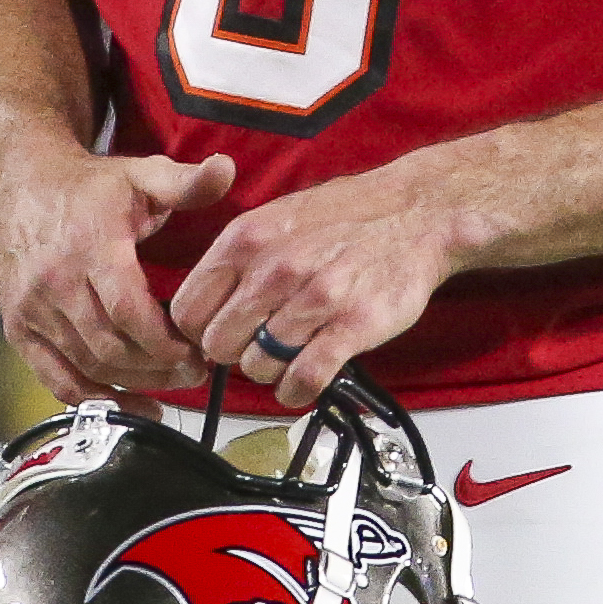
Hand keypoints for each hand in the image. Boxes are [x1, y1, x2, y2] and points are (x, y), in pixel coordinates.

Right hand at [0, 140, 234, 403]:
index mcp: (89, 247)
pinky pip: (55, 378)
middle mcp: (55, 282)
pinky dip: (93, 399)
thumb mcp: (141, 175)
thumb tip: (227, 169)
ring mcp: (32, 308)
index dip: (165, 343)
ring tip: (170, 382)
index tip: (198, 354)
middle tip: (193, 372)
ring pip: (87, 365)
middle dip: (157, 368)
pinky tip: (130, 407)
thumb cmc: (92, 188)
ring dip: (134, 383)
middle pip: (110, 346)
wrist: (21, 189)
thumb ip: (185, 181)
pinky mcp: (17, 327)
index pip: (128, 312)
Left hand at [165, 159, 458, 412]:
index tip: (214, 335)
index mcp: (245, 240)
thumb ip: (235, 262)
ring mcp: (314, 299)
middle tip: (254, 346)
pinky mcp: (352, 326)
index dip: (197, 331)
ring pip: (258, 366)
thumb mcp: (272, 220)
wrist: (414, 212)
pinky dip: (296, 390)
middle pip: (218, 345)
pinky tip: (300, 382)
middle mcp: (274, 269)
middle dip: (233, 353)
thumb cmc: (343, 217)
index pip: (188, 309)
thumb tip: (202, 307)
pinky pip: (304, 378)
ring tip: (287, 355)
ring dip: (269, 370)